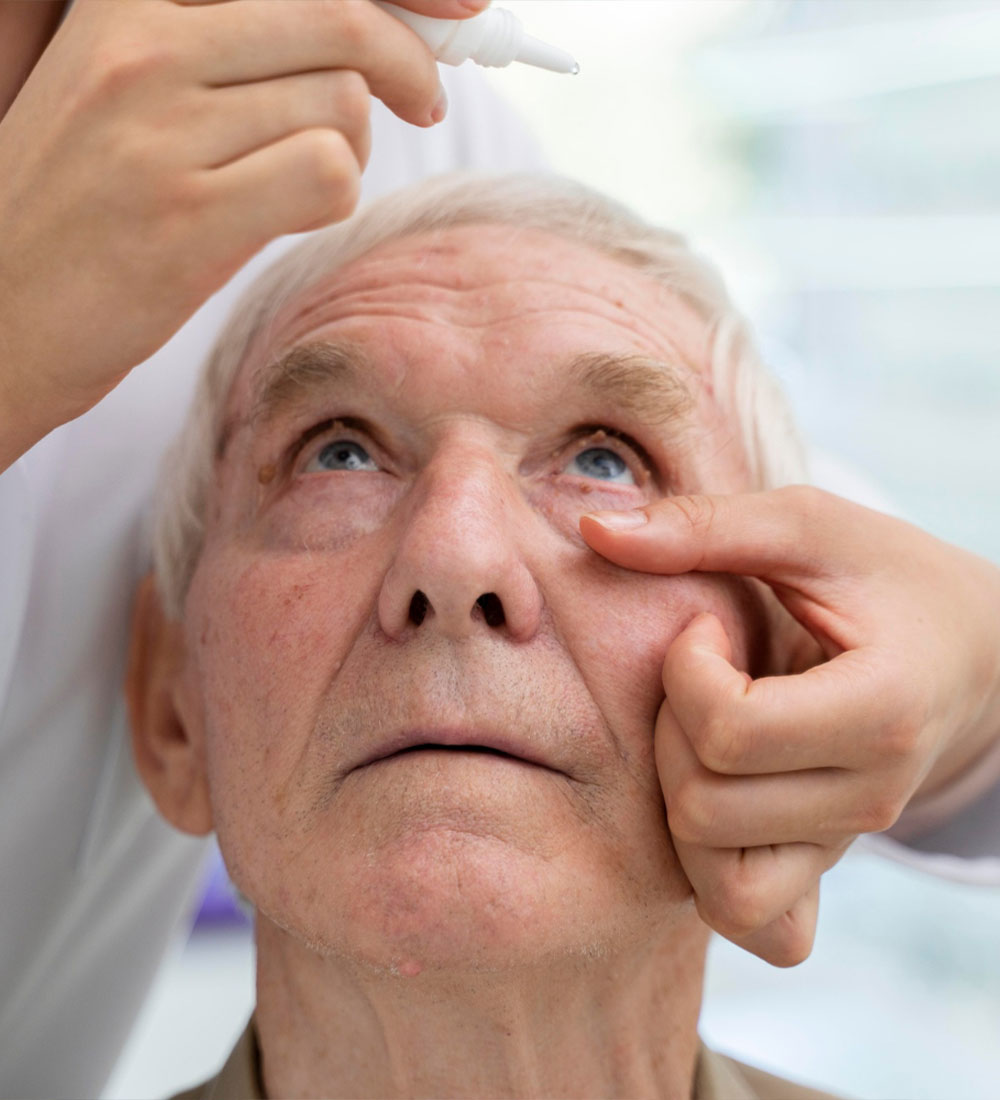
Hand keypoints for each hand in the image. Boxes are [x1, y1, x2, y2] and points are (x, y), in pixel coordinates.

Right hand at [0, 0, 485, 469]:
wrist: (1, 315)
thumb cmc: (79, 212)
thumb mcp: (127, 96)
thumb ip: (227, 52)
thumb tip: (358, 38)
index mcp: (127, 3)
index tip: (454, 12)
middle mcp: (143, 46)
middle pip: (338, 20)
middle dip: (406, 63)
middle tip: (422, 101)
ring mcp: (162, 129)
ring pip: (340, 104)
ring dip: (351, 149)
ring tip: (301, 181)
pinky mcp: (190, 215)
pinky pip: (329, 174)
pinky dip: (334, 198)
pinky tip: (290, 215)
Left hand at [580, 486, 999, 965]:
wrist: (971, 651)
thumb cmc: (887, 576)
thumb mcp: (809, 526)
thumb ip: (705, 526)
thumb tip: (590, 530)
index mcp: (882, 709)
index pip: (730, 734)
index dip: (685, 670)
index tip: (707, 628)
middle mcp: (871, 797)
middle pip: (705, 809)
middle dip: (671, 731)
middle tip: (702, 677)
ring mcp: (848, 842)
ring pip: (717, 882)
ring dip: (679, 800)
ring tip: (706, 733)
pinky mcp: (825, 864)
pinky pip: (754, 922)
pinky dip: (710, 875)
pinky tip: (714, 792)